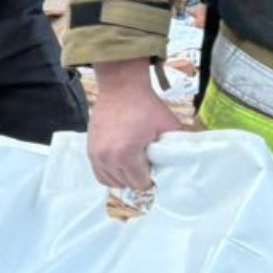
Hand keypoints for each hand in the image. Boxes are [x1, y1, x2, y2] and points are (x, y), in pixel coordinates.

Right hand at [88, 57, 189, 189]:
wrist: (122, 87)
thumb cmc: (146, 105)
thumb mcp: (168, 126)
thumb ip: (176, 148)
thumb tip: (181, 166)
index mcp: (126, 154)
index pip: (140, 183)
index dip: (151, 177)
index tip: (155, 165)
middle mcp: (107, 157)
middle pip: (126, 184)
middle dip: (138, 177)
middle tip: (146, 162)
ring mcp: (96, 155)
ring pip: (112, 182)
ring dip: (124, 177)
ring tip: (134, 163)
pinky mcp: (90, 150)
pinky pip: (99, 174)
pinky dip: (111, 173)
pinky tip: (121, 163)